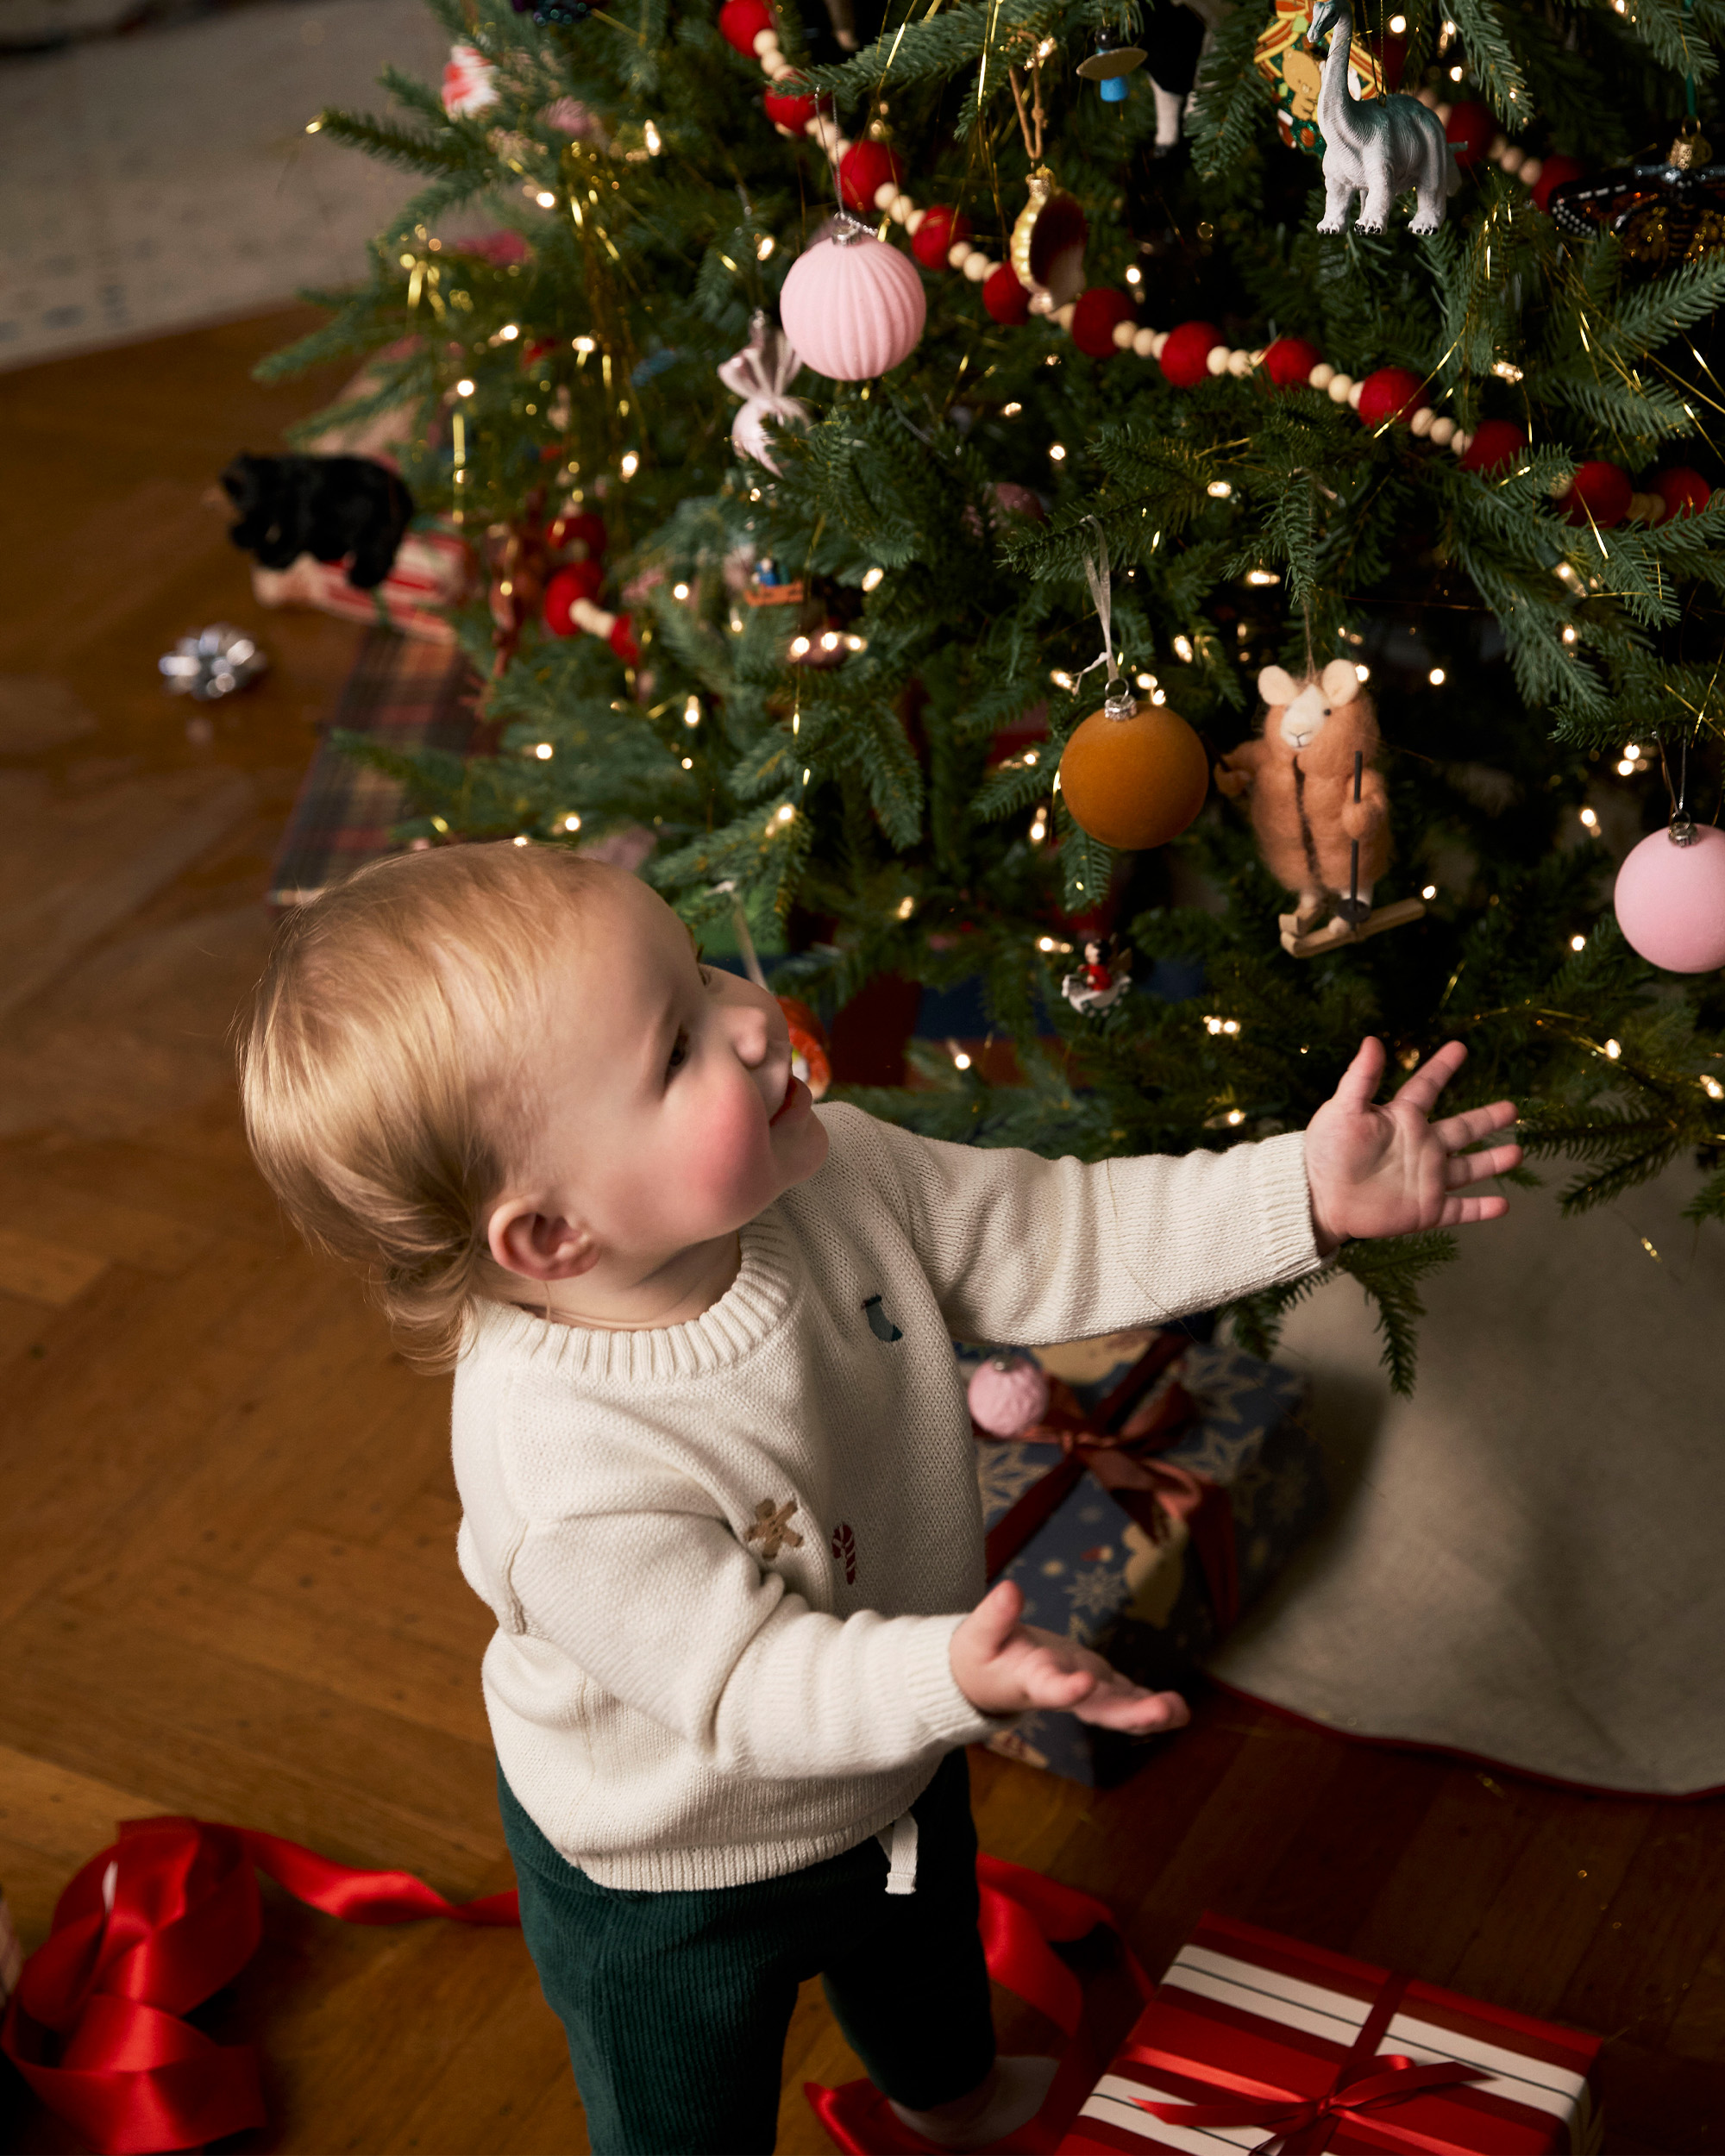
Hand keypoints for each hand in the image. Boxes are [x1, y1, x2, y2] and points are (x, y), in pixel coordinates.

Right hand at [949, 1579, 1189, 1734]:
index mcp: (1031, 1680)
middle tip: (1164, 1713)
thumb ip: (994, 1615)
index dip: (1067, 1688)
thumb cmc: (980, 1656)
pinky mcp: (1093, 1682)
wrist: (987, 1680)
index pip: (1049, 1687)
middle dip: (1131, 1713)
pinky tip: (1176, 1709)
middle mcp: (1063, 1691)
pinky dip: (1147, 1702)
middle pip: (1098, 1708)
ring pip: (1117, 1706)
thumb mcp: (978, 1634)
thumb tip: (1011, 1589)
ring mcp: (1082, 1689)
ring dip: (1149, 1712)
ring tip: (1181, 1712)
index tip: (1085, 1683)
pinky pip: (1123, 1696)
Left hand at [1305, 1037, 1520, 1255]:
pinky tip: (1504, 1205)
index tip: (1460, 1048)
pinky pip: (1460, 1209)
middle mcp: (1420, 1147)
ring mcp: (1425, 1179)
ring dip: (1493, 1161)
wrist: (1317, 1198)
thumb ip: (1361, 1077)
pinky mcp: (1425, 1210)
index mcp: (1401, 1119)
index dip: (1442, 1067)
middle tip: (1513, 1108)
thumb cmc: (1325, 1151)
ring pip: (1469, 1169)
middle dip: (1487, 1119)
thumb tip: (1372, 1040)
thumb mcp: (1342, 1109)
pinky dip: (1482, 1209)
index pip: (1427, 1087)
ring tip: (1518, 1151)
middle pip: (1462, 1129)